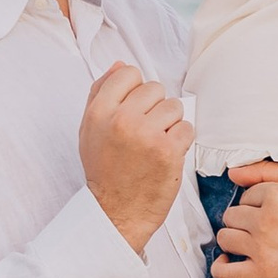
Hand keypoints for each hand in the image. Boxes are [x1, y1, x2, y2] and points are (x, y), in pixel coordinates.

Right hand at [80, 62, 192, 254]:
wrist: (116, 211)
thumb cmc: (104, 170)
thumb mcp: (90, 129)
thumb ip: (101, 94)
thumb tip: (119, 66)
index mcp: (99, 111)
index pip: (128, 73)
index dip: (135, 90)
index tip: (134, 109)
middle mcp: (121, 119)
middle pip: (154, 88)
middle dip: (154, 108)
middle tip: (144, 132)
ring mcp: (146, 135)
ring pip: (174, 107)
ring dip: (170, 124)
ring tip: (155, 144)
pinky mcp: (168, 151)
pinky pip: (187, 128)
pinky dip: (181, 141)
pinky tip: (166, 154)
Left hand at [212, 161, 277, 277]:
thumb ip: (268, 171)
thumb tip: (232, 174)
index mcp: (277, 196)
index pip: (246, 195)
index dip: (258, 203)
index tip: (275, 212)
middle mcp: (267, 221)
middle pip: (231, 215)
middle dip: (245, 220)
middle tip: (265, 228)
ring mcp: (263, 249)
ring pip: (225, 238)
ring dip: (235, 240)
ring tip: (252, 243)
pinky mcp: (263, 274)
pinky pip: (224, 272)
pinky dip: (221, 267)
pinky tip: (229, 261)